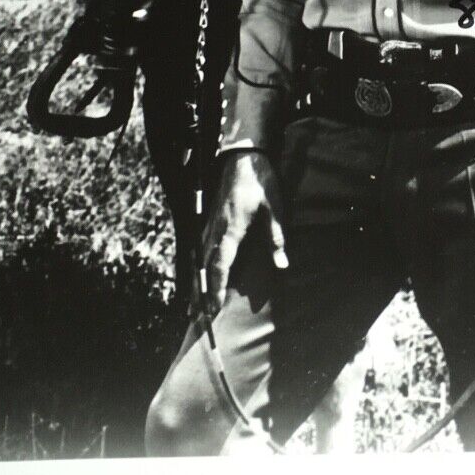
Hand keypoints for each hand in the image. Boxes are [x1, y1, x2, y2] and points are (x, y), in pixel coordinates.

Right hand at [199, 151, 285, 315]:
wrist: (243, 157)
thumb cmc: (261, 181)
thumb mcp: (274, 208)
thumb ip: (276, 237)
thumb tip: (282, 265)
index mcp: (230, 229)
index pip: (219, 265)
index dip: (215, 288)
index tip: (213, 307)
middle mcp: (215, 230)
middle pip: (203, 267)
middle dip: (200, 293)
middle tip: (196, 318)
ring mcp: (210, 224)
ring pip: (198, 260)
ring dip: (196, 283)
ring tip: (192, 307)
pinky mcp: (210, 221)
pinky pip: (200, 249)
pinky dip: (197, 268)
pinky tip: (197, 279)